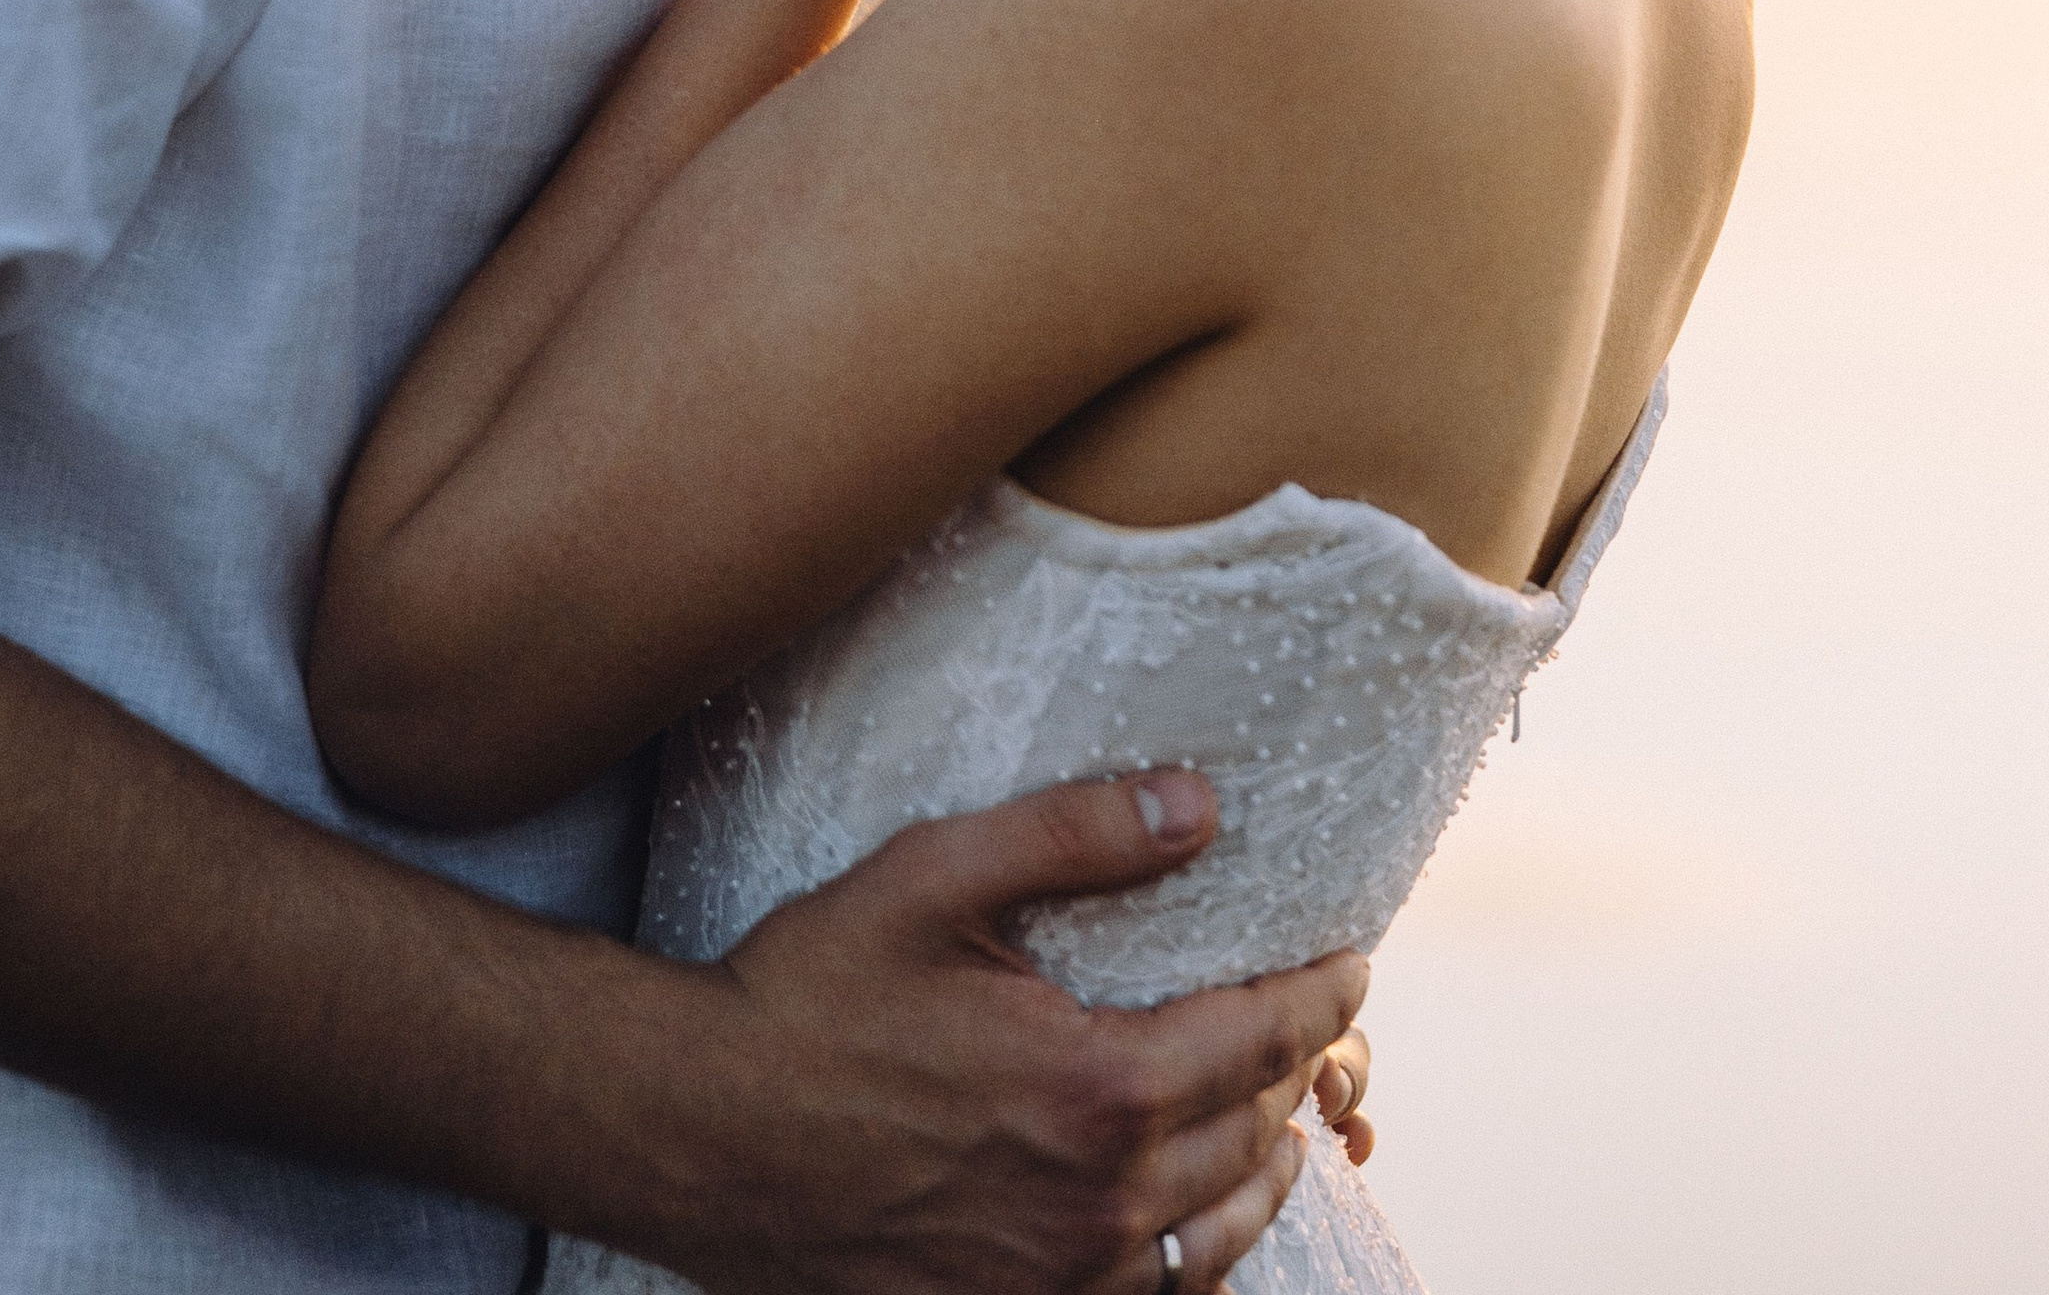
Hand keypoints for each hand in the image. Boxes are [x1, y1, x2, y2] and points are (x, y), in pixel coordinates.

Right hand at [606, 769, 1365, 1293]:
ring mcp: (1053, 1281)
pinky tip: (1185, 1221)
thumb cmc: (808, 995)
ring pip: (1214, 1237)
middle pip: (1253, 1138)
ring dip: (1259, 1173)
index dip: (1322, 996)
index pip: (1263, 1039)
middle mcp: (1094, 1204)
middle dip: (1296, 1075)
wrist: (695, 1134)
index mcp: (1094, 1088)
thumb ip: (1076, 831)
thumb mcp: (934, 877)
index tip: (1352, 963)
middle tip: (1314, 1026)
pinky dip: (1191, 1260)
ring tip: (1276, 1122)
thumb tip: (1202, 802)